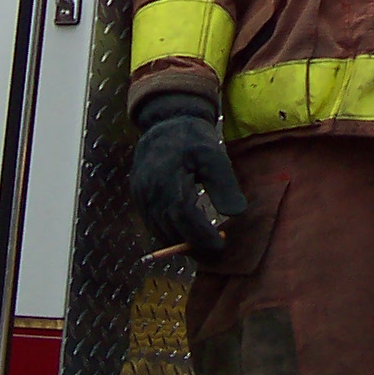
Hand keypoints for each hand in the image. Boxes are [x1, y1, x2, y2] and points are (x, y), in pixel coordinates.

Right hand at [131, 93, 246, 260]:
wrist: (165, 122)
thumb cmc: (192, 138)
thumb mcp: (214, 155)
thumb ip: (224, 185)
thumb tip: (236, 214)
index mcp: (168, 178)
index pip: (184, 216)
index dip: (202, 236)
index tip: (220, 245)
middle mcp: (149, 190)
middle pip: (170, 229)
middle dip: (193, 245)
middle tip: (215, 251)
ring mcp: (140, 195)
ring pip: (159, 230)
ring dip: (180, 242)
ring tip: (203, 244)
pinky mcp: (137, 197)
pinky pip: (152, 223)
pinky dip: (169, 232)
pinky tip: (186, 233)